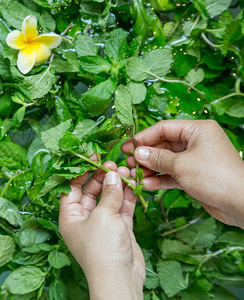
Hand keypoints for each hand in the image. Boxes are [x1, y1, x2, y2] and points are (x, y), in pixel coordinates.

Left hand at [59, 157, 144, 299]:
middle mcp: (83, 219)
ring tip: (125, 171)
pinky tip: (132, 183)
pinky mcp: (118, 229)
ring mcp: (101, 224)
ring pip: (107, 198)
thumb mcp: (103, 215)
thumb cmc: (102, 248)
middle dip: (101, 177)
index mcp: (70, 217)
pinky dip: (126, 196)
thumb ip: (108, 193)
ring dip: (115, 185)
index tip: (92, 157)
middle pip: (90, 191)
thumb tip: (113, 175)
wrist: (119, 278)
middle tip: (112, 164)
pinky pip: (120, 208)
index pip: (71, 188)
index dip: (80, 172)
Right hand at [121, 120, 243, 227]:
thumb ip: (157, 158)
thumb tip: (138, 153)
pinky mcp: (195, 176)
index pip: (164, 128)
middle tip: (128, 163)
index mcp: (197, 130)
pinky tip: (146, 184)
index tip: (127, 147)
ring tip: (134, 175)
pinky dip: (160, 179)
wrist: (241, 203)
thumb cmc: (214, 176)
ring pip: (166, 161)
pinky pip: (172, 174)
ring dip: (150, 168)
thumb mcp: (181, 164)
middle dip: (145, 155)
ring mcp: (195, 160)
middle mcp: (196, 142)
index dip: (144, 137)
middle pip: (164, 145)